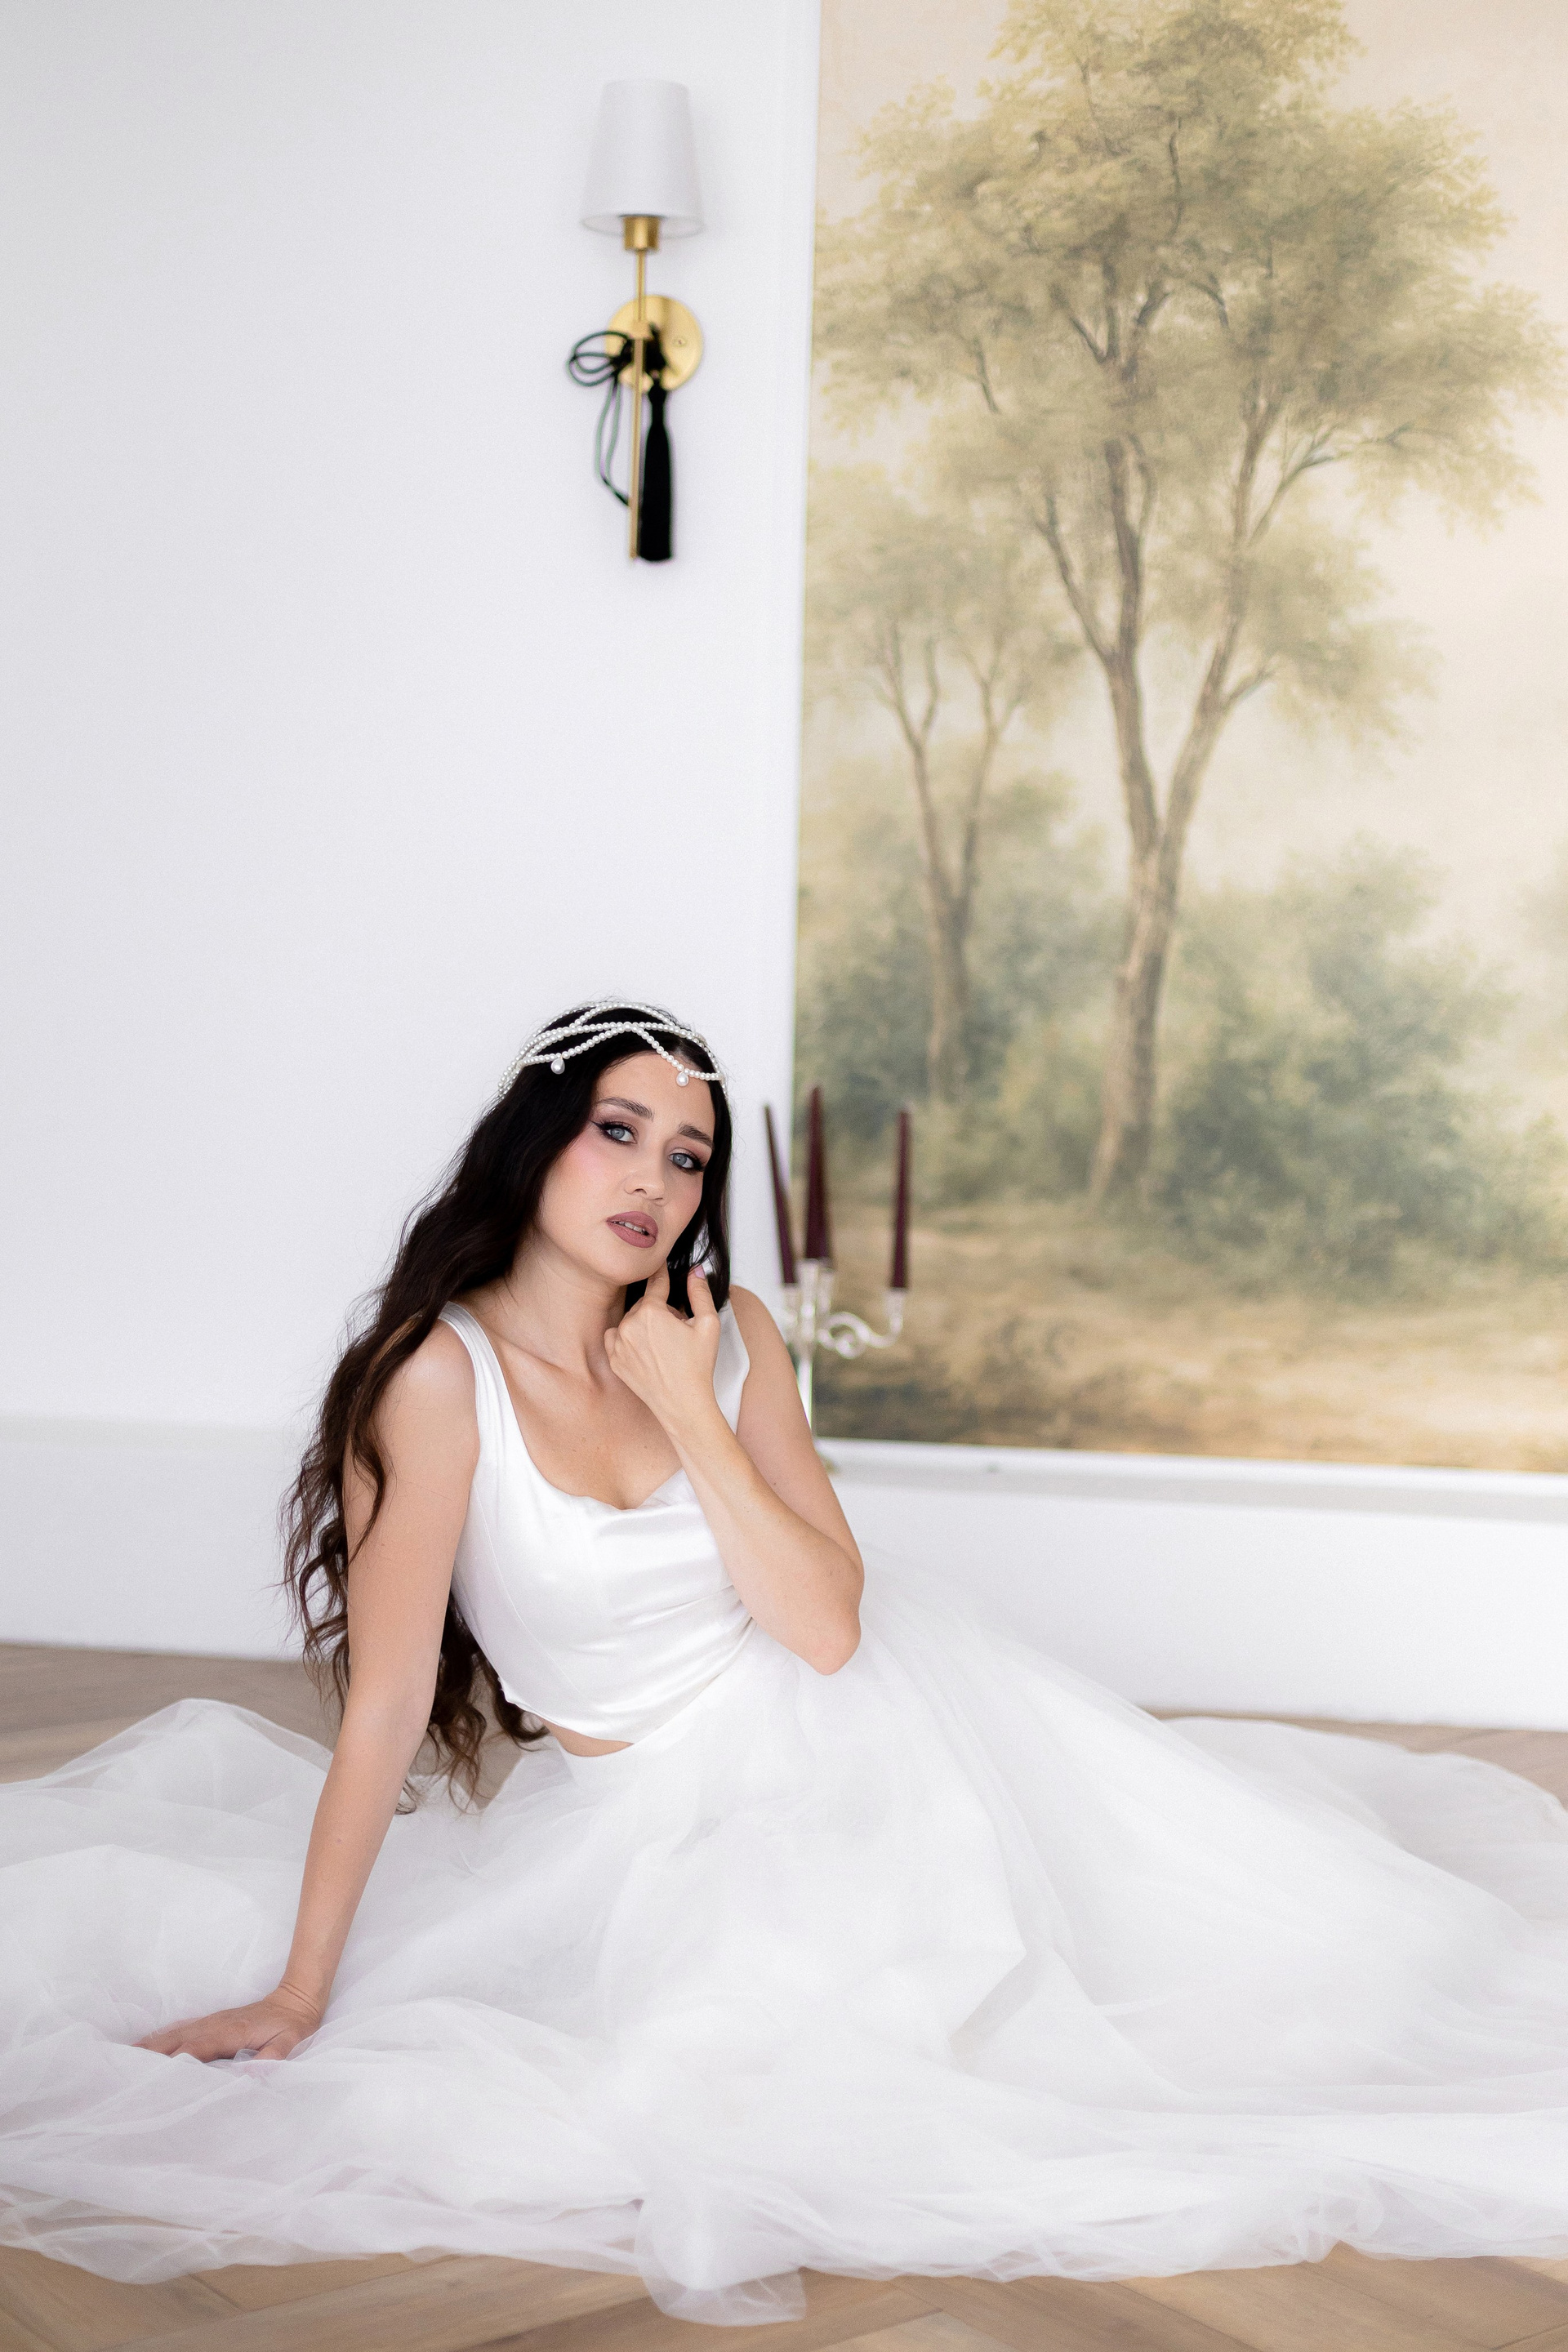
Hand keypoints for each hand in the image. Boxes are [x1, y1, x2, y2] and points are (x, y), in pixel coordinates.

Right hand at [137, 1983, 321, 2062]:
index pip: (194, 2049)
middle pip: (174, 2041)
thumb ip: (272, 2057)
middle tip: (121, 2075)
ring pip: (172, 2035)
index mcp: (229, 2032)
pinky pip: (178, 2031)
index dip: (173, 2064)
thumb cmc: (292, 2025)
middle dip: (149, 2056)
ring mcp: (209, 2022)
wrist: (296, 1999)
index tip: (153, 2081)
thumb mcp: (289, 2042)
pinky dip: (157, 2040)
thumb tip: (254, 2074)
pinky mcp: (209, 2023)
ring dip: (147, 2048)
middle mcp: (213, 2025)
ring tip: (120, 2062)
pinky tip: (142, 2048)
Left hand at [604, 1262, 722, 1440]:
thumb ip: (700, 1292)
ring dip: (644, 1325)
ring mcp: (617, 1344)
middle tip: (678, 1330)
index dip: (661, 1272)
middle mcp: (629, 1325)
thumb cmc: (698, 1366)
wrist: (683, 1405)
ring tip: (664, 1344)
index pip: (656, 1283)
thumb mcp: (708, 1324)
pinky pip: (616, 1338)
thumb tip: (696, 1270)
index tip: (659, 1262)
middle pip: (645, 1304)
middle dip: (661, 1310)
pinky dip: (628, 1339)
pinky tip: (647, 1351)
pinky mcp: (613, 1360)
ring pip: (631, 1321)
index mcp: (651, 1313)